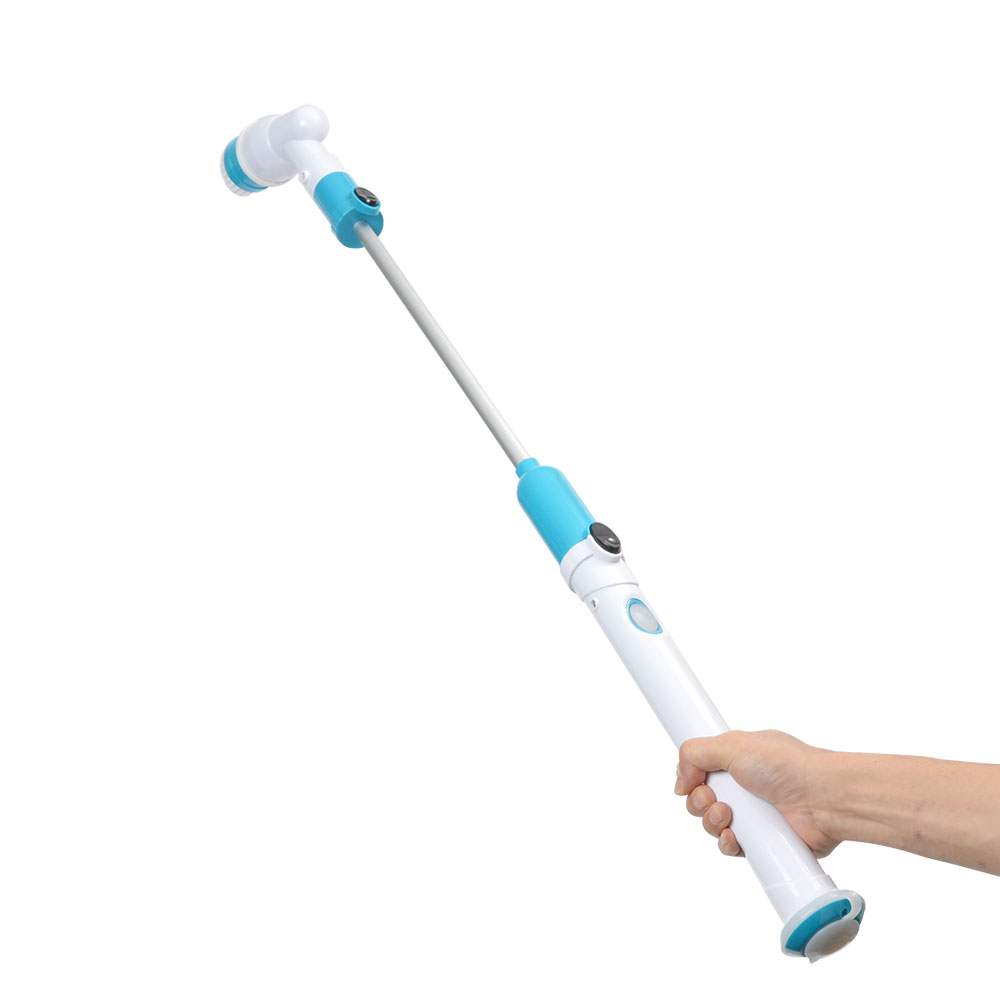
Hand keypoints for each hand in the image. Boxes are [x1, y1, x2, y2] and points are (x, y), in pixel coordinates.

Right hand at [674, 729, 839, 858]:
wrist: (824, 799)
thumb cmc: (788, 766)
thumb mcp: (732, 744)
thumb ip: (695, 753)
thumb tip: (679, 779)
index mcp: (737, 758)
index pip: (700, 769)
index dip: (691, 776)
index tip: (692, 779)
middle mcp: (744, 785)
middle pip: (700, 798)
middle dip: (698, 801)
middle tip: (712, 798)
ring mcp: (753, 814)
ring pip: (712, 824)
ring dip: (711, 822)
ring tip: (728, 816)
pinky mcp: (762, 840)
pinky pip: (731, 847)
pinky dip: (727, 843)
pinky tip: (735, 837)